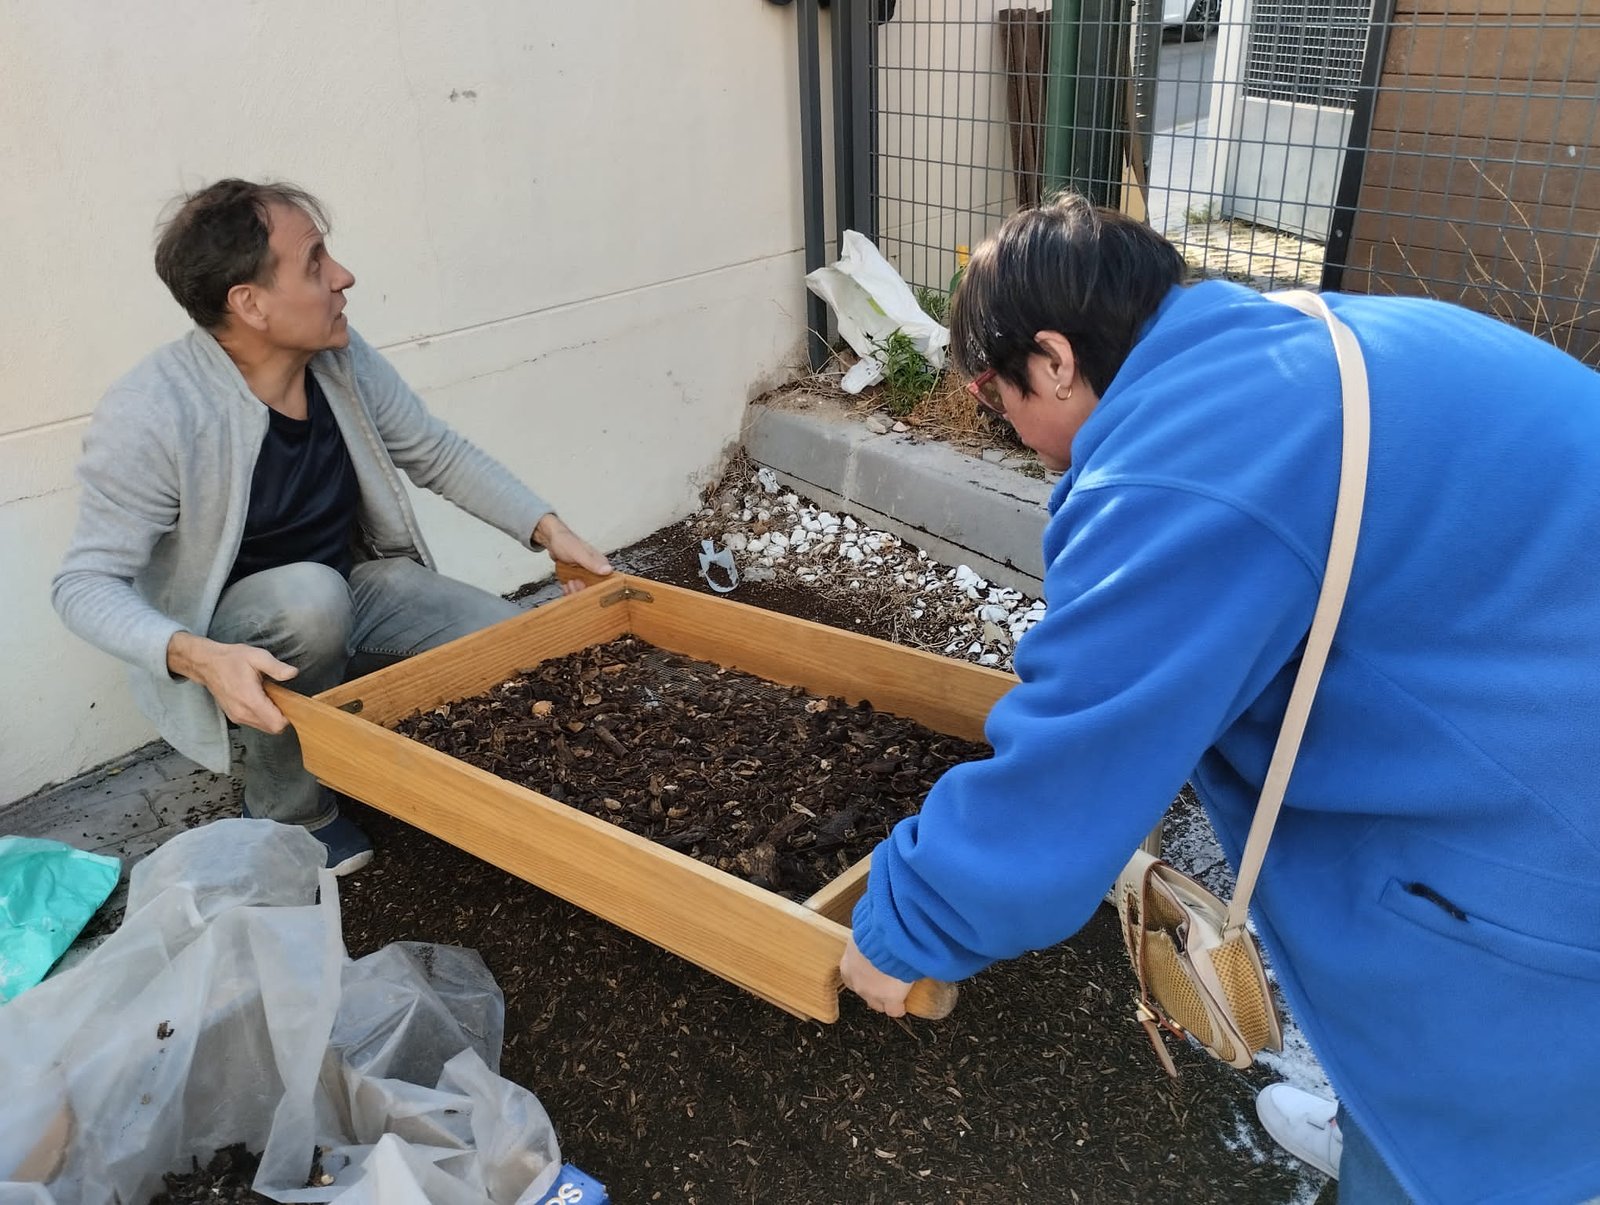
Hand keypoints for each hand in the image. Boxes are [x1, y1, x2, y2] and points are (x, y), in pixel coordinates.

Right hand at [166, 632, 298, 733]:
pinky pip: (256, 724)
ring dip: (273, 717)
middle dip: (283, 716)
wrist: (207, 664)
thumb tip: (292, 673)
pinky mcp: (235, 717)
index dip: (290, 716)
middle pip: (273, 729)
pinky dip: (263, 716)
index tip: (292, 702)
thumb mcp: (257, 656)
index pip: (277, 724)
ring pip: (265, 728)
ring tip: (271, 697)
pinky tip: (262, 700)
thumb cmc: (232, 659)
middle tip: (283, 697)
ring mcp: (237, 717)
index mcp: (250, 700)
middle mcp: (243, 713)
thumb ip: (276, 667)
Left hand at [533, 513, 613, 594]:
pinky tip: (566, 584)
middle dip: (581, 590)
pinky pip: (576, 589)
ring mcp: (586, 574)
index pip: (605, 583)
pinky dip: (570, 590)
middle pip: (593, 590)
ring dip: (574, 590)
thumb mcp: (578, 553)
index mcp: (601, 563)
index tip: (582, 584)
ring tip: (569, 581)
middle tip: (572, 582)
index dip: (593, 589)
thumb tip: (607, 570)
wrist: (551, 540)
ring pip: (584, 591)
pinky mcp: (578, 576)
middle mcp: (596, 569)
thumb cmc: (565, 542)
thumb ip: (592, 562)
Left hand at [839, 936, 915, 1017]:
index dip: (863, 976)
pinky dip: (899, 1008)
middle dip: (873, 989)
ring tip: (894, 991)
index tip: (871, 972)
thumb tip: (866, 929)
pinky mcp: (890, 999)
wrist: (886, 941)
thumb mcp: (864, 933)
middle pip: (864, 993)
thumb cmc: (874, 931)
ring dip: (884, 998)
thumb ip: (865, 939)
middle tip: (884, 981)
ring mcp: (873, 993)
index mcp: (848, 966)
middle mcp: (857, 983)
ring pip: (877, 1004)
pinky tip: (903, 1005)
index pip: (851, 978)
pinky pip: (894, 1010)